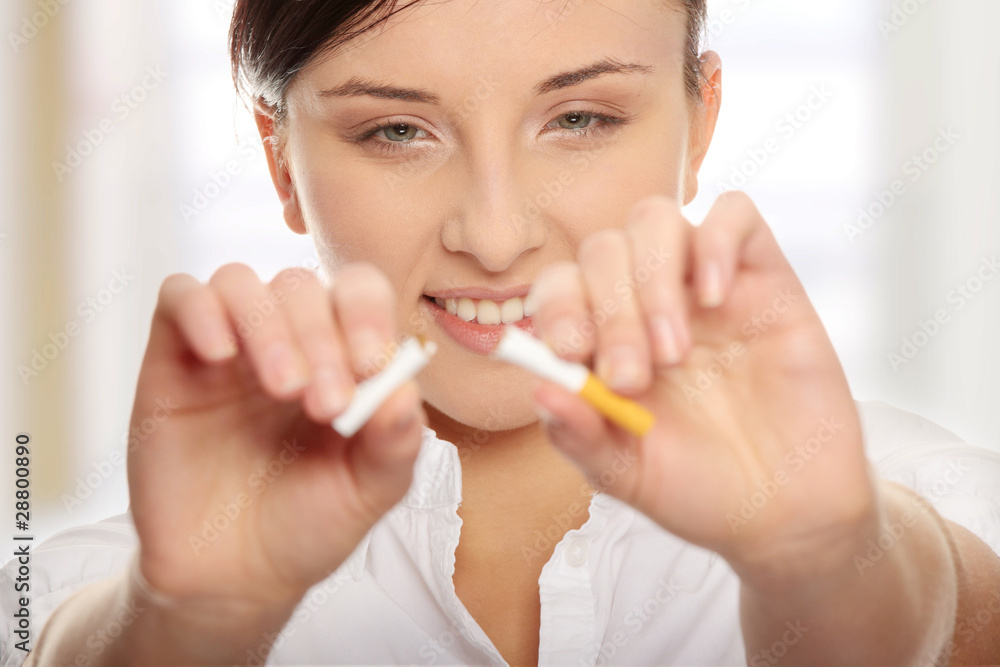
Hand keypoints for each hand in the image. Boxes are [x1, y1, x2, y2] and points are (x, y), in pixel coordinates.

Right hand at [127, 262, 425, 608]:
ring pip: (240, 282)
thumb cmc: (307, 524)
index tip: (371, 366)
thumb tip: (406, 393)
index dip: (367, 315)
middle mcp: (286, 341)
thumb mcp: (370, 491)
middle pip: (301, 287)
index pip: (358, 293)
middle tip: (326, 404)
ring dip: (268, 324)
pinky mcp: (173, 361)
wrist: (234, 576)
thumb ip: (396, 443)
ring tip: (282, 389)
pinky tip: (220, 356)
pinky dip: (200, 311)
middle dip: (321, 338)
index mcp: (342, 356)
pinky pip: (178, 298)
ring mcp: (229, 348)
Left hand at [529, 192, 878, 587]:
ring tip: (674, 352)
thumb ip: (579, 437)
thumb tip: (541, 390)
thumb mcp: (626, 475)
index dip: (556, 307)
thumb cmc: (701, 488)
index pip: (560, 287)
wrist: (787, 509)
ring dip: (652, 280)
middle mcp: (647, 304)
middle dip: (609, 311)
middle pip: (603, 251)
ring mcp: (703, 286)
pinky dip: (715, 242)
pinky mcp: (763, 278)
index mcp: (604, 342)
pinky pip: (735, 214)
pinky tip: (714, 299)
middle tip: (632, 377)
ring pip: (655, 220)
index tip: (570, 352)